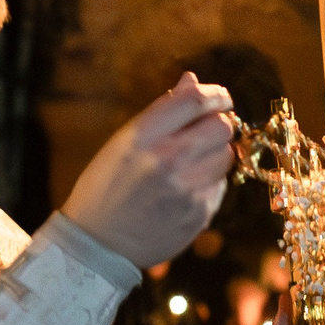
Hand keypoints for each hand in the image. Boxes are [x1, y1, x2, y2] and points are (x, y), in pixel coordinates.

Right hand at [60, 74, 236, 268]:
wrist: (97, 244)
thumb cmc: (106, 187)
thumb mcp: (124, 142)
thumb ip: (163, 113)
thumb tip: (192, 81)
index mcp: (144, 135)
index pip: (195, 100)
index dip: (215, 94)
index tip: (220, 99)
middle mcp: (167, 158)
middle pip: (221, 127)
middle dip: (219, 126)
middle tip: (207, 134)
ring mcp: (186, 188)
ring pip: (226, 156)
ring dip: (216, 155)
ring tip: (193, 164)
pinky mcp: (199, 213)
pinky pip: (220, 186)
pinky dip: (209, 183)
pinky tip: (186, 191)